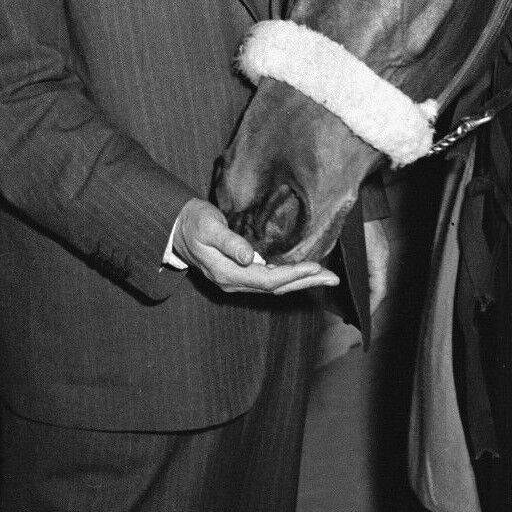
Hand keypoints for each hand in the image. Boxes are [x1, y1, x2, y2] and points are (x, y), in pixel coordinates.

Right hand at [171, 200, 339, 294]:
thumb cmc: (193, 223)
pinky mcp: (241, 274)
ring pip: (275, 286)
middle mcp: (234, 282)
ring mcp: (237, 281)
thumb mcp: (208, 227)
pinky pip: (269, 281)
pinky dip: (289, 278)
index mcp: (227, 273)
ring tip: (326, 277)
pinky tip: (304, 273)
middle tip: (333, 279)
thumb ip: (228, 242)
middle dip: (305, 282)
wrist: (178, 229)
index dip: (292, 274)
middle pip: (276, 287)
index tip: (314, 267)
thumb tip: (249, 256)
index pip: (267, 279)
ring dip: (301, 282)